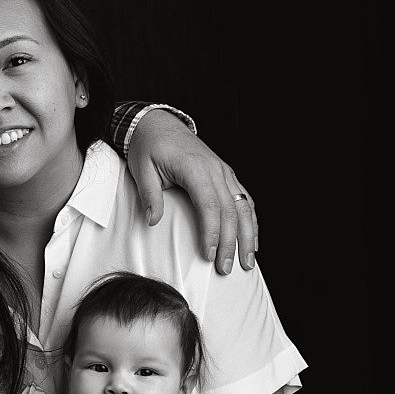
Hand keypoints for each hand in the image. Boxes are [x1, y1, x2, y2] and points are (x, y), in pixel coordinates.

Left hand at [126, 108, 257, 272]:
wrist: (158, 124)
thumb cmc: (149, 147)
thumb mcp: (141, 169)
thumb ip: (149, 195)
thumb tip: (152, 221)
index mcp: (195, 168)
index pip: (209, 205)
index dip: (211, 232)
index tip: (209, 255)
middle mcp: (216, 170)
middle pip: (230, 211)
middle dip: (231, 243)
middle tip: (227, 269)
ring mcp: (224, 172)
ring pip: (243, 207)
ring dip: (248, 236)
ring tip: (248, 262)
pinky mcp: (226, 175)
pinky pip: (244, 199)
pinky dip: (251, 221)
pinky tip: (253, 240)